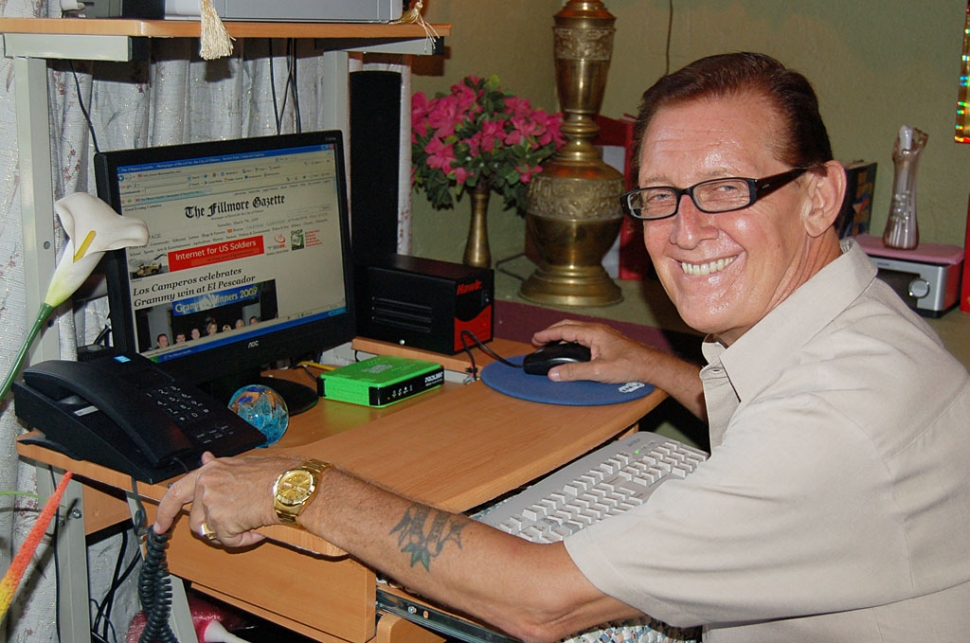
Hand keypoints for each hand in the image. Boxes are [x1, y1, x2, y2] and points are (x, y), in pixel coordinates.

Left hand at [153, 451, 301, 547]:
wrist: (291, 485)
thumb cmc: (275, 474)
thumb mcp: (242, 465)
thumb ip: (219, 469)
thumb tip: (204, 458)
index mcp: (210, 470)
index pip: (176, 491)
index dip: (165, 511)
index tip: (159, 526)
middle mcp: (206, 484)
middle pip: (195, 520)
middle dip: (211, 528)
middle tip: (227, 530)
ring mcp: (211, 502)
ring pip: (211, 532)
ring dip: (230, 533)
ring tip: (251, 521)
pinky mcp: (221, 520)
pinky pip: (227, 541)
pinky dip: (243, 540)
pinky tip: (256, 527)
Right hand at [531, 320, 654, 383]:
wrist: (650, 365)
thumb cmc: (630, 365)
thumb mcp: (599, 371)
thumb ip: (574, 372)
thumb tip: (554, 373)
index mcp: (593, 332)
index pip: (564, 330)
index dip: (547, 334)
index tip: (535, 338)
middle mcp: (597, 330)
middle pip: (568, 326)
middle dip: (552, 332)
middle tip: (539, 340)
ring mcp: (603, 334)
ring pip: (576, 330)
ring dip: (562, 335)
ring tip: (551, 344)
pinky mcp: (607, 340)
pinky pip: (584, 335)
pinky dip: (571, 339)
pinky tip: (570, 348)